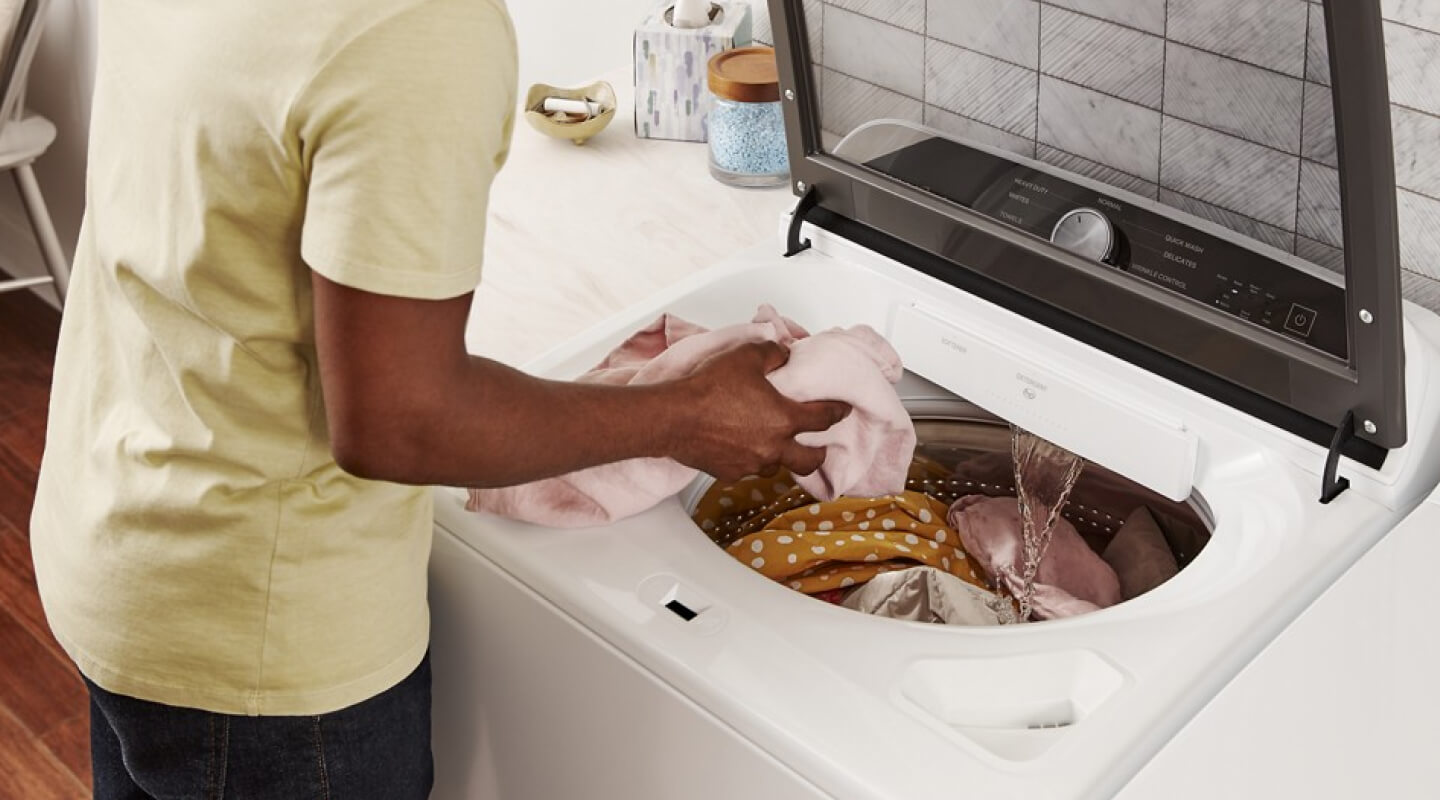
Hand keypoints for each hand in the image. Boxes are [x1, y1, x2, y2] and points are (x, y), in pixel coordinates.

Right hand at [668, 341, 850, 481]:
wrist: (673, 417)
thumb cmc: (708, 388)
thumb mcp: (746, 357)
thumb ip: (772, 353)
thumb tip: (782, 355)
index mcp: (784, 419)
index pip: (823, 418)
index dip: (837, 412)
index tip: (842, 410)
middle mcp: (773, 447)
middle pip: (809, 459)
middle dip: (818, 453)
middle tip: (819, 447)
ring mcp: (751, 464)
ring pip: (776, 466)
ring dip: (779, 457)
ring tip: (774, 446)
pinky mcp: (729, 473)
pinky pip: (747, 470)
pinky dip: (748, 460)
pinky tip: (740, 449)